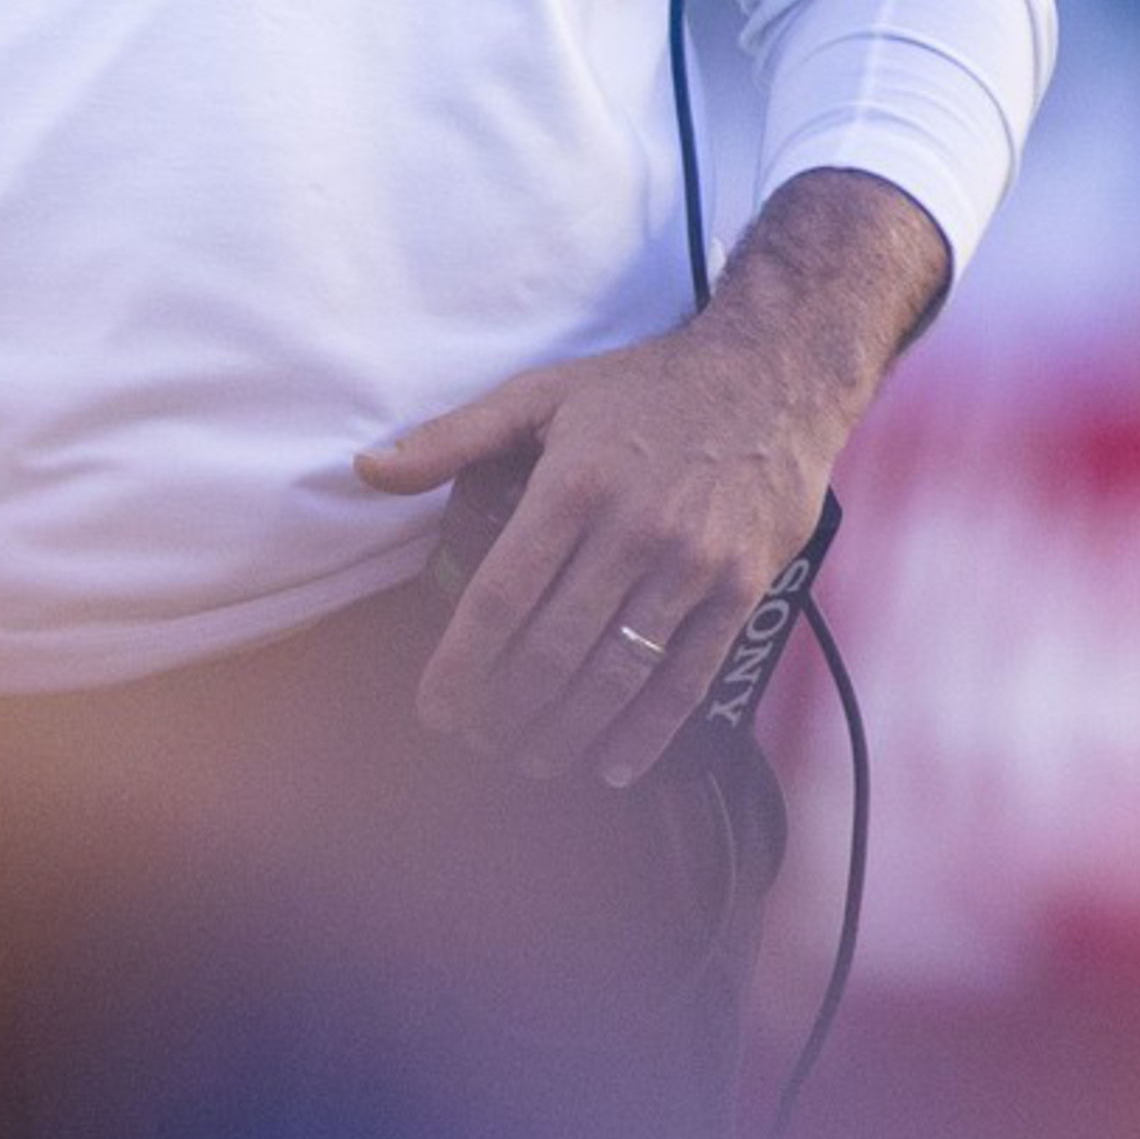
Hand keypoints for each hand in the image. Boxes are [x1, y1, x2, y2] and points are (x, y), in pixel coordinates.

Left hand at [354, 305, 851, 789]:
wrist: (770, 375)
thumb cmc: (642, 388)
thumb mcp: (541, 393)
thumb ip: (453, 437)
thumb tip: (369, 469)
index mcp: (574, 484)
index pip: (501, 596)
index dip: (462, 664)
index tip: (435, 710)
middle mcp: (633, 530)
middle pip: (555, 648)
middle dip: (507, 709)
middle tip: (478, 740)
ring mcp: (692, 564)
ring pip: (617, 673)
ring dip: (567, 730)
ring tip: (530, 758)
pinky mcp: (741, 587)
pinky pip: (688, 676)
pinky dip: (649, 731)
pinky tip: (612, 762)